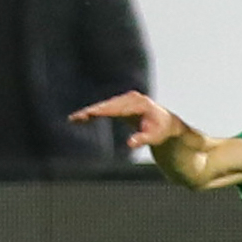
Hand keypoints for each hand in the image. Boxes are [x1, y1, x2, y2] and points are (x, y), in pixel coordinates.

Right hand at [68, 91, 184, 149]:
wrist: (166, 123)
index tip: (88, 115)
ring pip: (105, 105)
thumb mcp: (154, 137)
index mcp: (138, 104)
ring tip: (74, 119)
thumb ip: (143, 139)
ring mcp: (126, 99)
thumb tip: (130, 144)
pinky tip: (83, 117)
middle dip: (91, 111)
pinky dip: (95, 112)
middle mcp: (131, 98)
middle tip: (75, 118)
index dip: (100, 111)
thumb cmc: (160, 131)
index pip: (116, 108)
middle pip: (107, 105)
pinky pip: (107, 107)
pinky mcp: (123, 103)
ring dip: (90, 112)